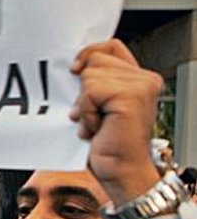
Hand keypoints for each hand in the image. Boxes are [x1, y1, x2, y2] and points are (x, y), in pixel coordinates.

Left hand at [69, 39, 163, 204]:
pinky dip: (86, 111)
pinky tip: (96, 127)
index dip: (88, 54)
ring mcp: (141, 86)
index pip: (110, 47)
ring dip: (85, 104)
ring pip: (90, 75)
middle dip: (83, 90)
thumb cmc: (109, 147)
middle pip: (95, 60)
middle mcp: (144, 79)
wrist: (120, 172)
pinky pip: (90, 91)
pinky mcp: (131, 96)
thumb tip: (73, 68)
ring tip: (96, 124)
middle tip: (93, 116)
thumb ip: (95, 85)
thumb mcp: (98, 108)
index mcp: (138, 79)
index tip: (74, 70)